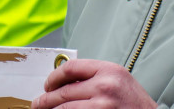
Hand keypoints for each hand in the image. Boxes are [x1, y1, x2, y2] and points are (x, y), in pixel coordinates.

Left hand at [32, 59, 157, 108]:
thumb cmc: (135, 103)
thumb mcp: (118, 80)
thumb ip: (94, 76)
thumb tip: (63, 81)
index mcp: (109, 70)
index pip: (70, 69)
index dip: (53, 77)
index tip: (47, 85)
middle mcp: (105, 87)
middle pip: (63, 92)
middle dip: (46, 99)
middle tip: (38, 103)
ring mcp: (103, 107)